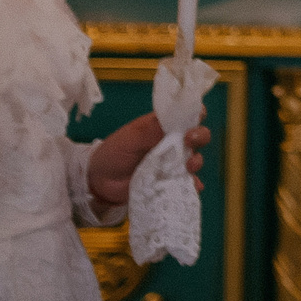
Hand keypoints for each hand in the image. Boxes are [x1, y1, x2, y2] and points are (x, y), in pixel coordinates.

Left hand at [87, 116, 210, 210]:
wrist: (100, 183)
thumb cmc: (113, 153)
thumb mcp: (129, 137)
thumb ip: (150, 129)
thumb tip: (175, 118)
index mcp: (163, 127)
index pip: (186, 115)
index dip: (195, 114)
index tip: (196, 118)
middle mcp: (173, 143)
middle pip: (198, 136)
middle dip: (200, 137)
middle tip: (190, 141)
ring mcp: (173, 164)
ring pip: (195, 159)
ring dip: (197, 161)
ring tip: (189, 167)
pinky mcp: (170, 182)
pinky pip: (187, 183)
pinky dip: (193, 185)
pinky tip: (192, 186)